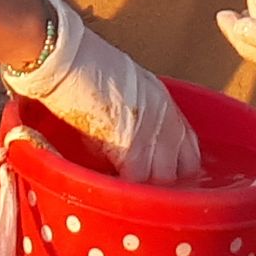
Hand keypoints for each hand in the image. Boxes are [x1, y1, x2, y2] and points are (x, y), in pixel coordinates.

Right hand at [4, 0, 199, 183]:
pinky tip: (110, 190)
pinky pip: (135, 181)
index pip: (189, 149)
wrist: (66, 58)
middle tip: (140, 195)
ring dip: (142, 190)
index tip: (162, 183)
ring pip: (160, 180)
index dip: (177, 170)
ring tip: (122, 196)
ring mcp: (150, 133)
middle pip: (181, 170)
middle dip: (163, 185)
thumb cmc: (84, 68)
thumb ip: (134, 117)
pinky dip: (123, 190)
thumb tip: (123, 149)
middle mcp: (165, 118)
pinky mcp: (130, 146)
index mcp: (165, 103)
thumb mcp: (124, 89)